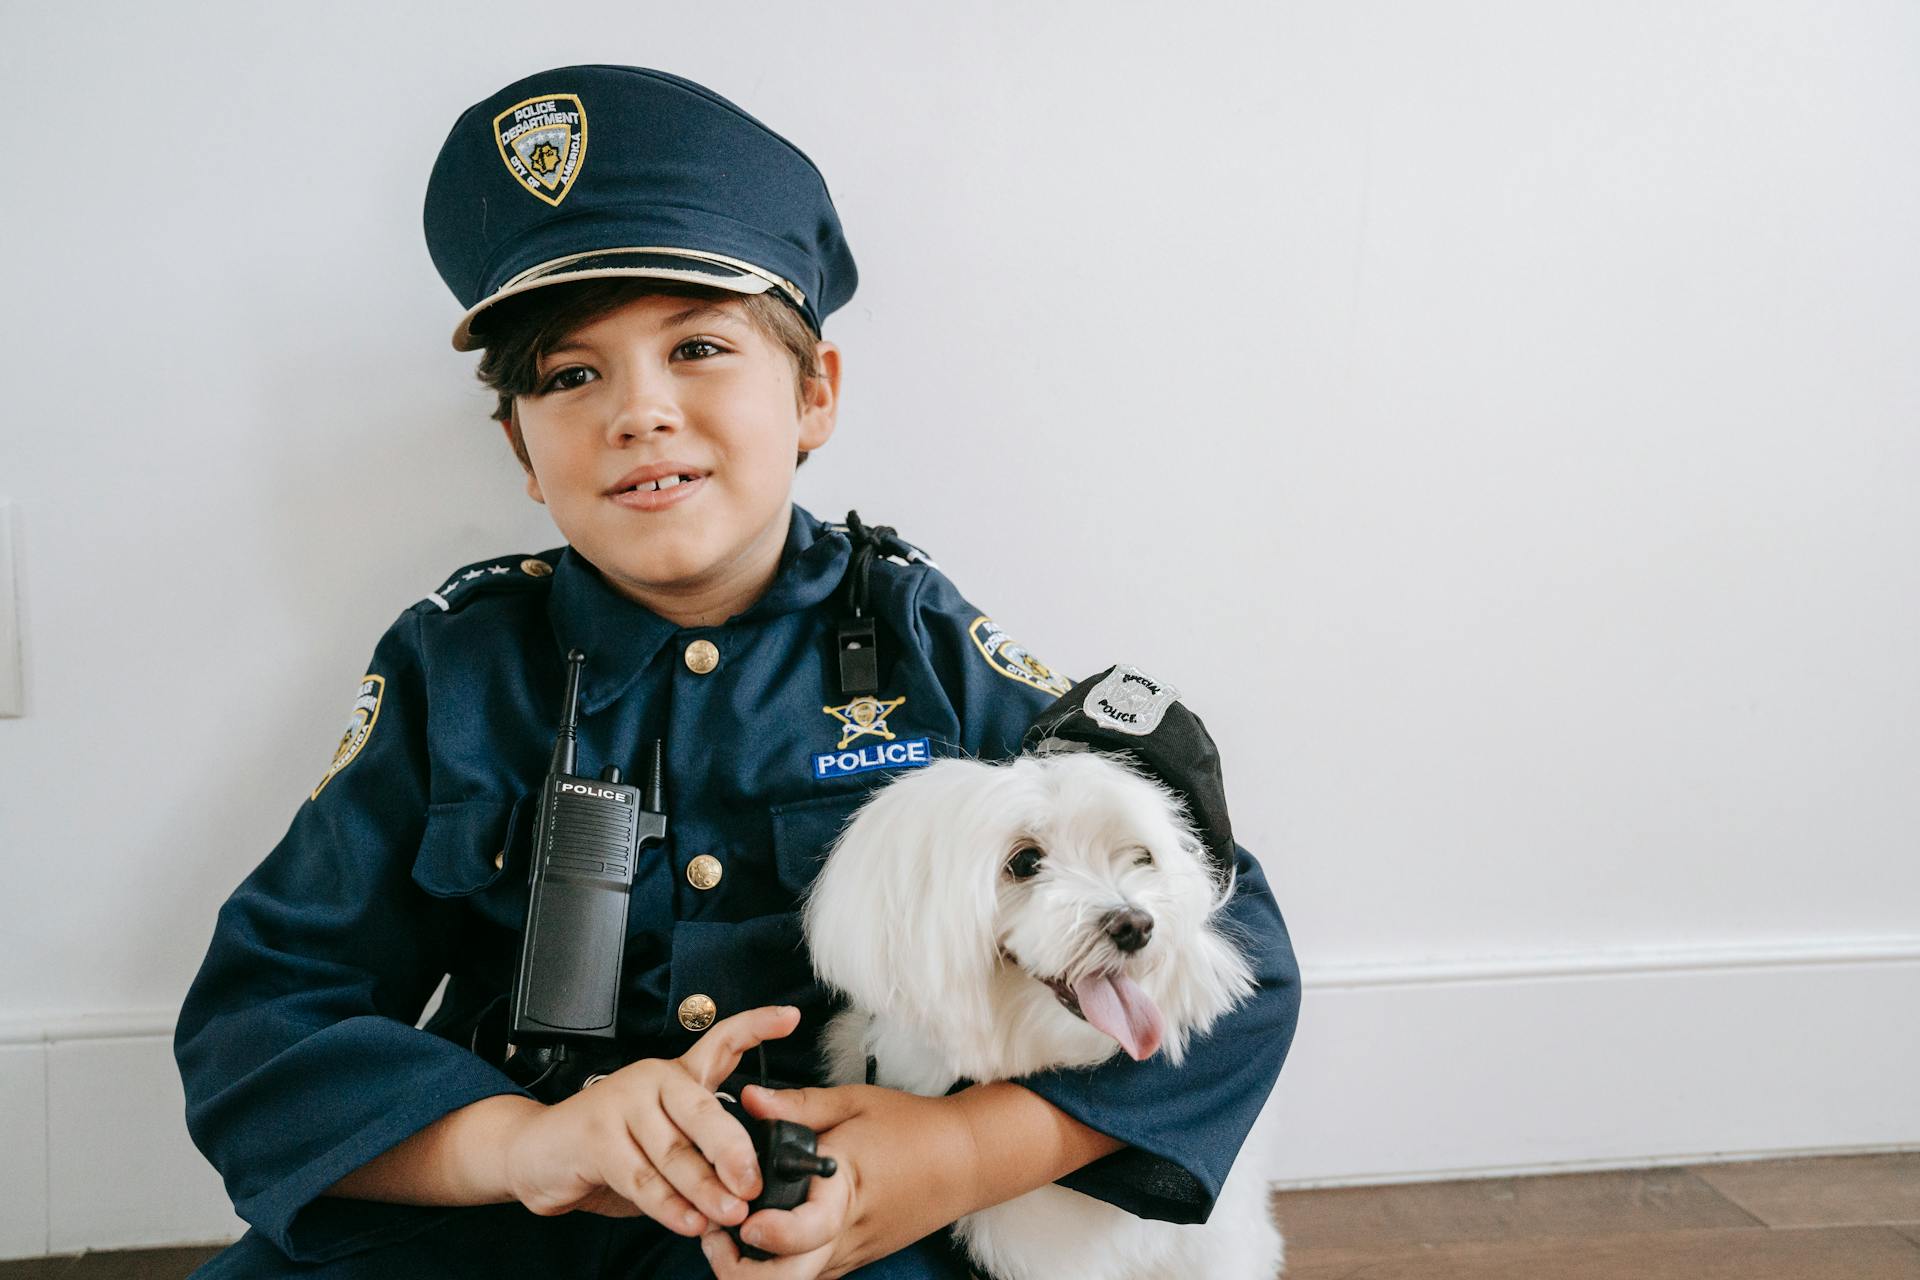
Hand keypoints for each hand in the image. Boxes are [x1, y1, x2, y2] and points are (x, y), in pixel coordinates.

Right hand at [497, 1005, 800, 1234]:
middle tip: (754, 1185)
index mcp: (676, 1076)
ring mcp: (621, 1103)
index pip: (721, 1040)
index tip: (791, 1017)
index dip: (757, 1025)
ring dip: (706, 1190)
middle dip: (735, 1151)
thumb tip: (749, 1183)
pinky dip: (668, 1206)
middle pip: (704, 1110)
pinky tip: (689, 1222)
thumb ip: (700, 1152)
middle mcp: (652, 1079)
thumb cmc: (610, 1150)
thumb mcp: (664, 1144)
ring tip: (729, 1214)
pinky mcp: (595, 1136)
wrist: (537, 1154)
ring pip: (674, 1152)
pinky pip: (641, 1178)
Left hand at [698, 1083, 973, 1279]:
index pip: (807, 1228)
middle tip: (715, 1235)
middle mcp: (844, 1233)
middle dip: (740, 1271)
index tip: (742, 1220)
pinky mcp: (852, 1258)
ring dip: (753, 1269)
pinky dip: (777, 1264)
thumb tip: (750, 1098)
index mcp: (845, 1190)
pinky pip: (807, 1274)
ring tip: (727, 1231)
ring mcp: (849, 1252)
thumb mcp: (854, 1103)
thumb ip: (798, 1105)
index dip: (770, 1232)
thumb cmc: (910, 1127)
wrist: (964, 1161)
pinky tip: (761, 1233)